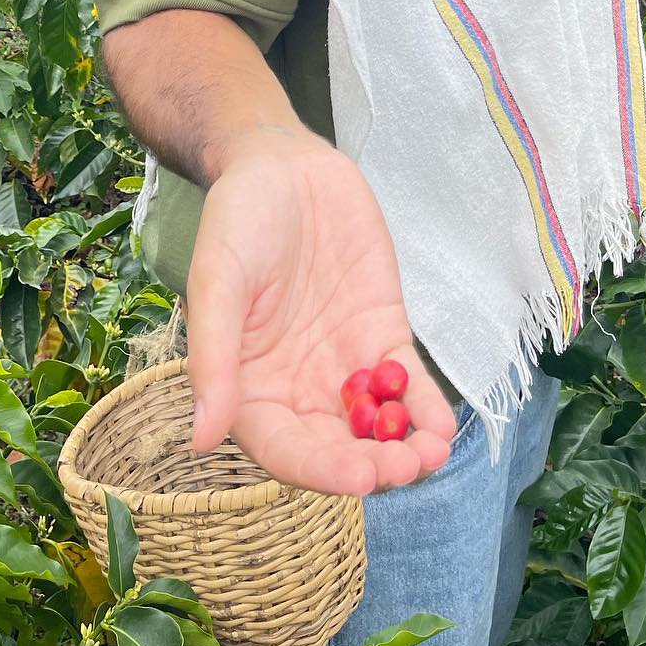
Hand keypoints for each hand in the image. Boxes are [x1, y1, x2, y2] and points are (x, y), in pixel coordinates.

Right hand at [184, 127, 459, 495]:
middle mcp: (297, 388)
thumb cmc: (236, 220)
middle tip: (404, 469)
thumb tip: (202, 437)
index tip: (359, 479)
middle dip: (372, 465)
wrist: (282, 166)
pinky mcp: (380, 334)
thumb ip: (213, 355)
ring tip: (430, 455)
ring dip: (405, 447)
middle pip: (337, 446)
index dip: (321, 470)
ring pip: (376, 424)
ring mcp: (342, 364)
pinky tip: (444, 427)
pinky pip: (406, 382)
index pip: (285, 448)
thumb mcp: (217, 278)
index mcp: (249, 388)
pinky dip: (425, 407)